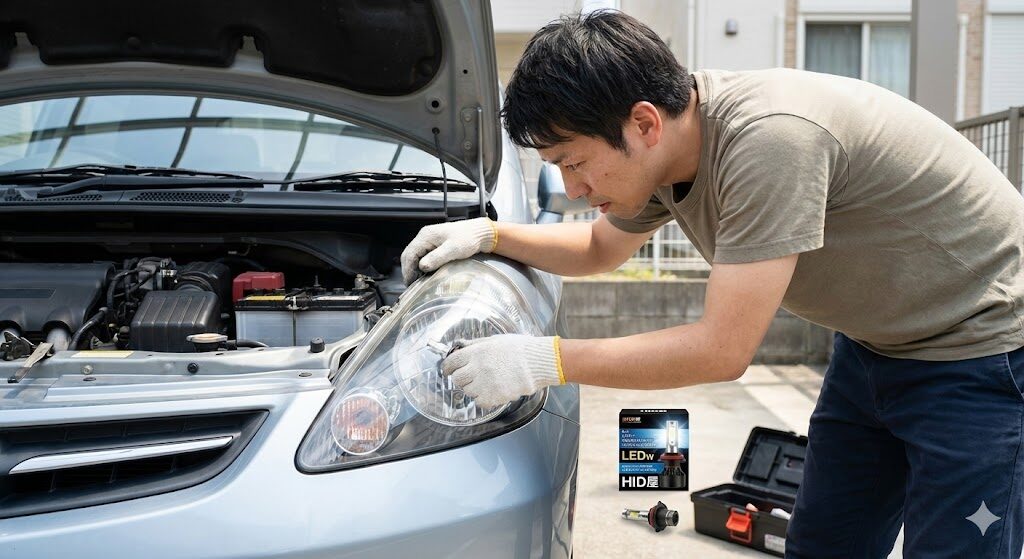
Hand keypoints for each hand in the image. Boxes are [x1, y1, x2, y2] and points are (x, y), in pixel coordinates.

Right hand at [400, 217, 497, 284]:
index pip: (409, 253)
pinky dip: (421, 265)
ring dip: (414, 268)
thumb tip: (422, 267)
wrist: (480, 233)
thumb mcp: (453, 249)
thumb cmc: (468, 238)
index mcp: (426, 235)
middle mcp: (425, 236)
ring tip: (417, 281)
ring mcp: (429, 240)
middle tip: (411, 284)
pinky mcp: (435, 244)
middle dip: (409, 270)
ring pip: (415, 255)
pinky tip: (425, 273)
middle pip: (409, 254)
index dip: (407, 269)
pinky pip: (423, 255)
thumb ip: (437, 257)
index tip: (409, 282)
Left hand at [440, 334, 564, 408]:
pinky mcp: (495, 396)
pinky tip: (492, 392)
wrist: (539, 361)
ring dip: (474, 388)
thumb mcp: (495, 340)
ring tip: (486, 383)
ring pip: (468, 391)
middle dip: (461, 378)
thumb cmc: (521, 348)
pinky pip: (480, 402)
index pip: (451, 362)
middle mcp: (478, 367)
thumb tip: (461, 346)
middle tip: (470, 377)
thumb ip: (476, 344)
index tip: (449, 370)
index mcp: (477, 351)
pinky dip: (484, 399)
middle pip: (457, 379)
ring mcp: (486, 383)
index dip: (448, 367)